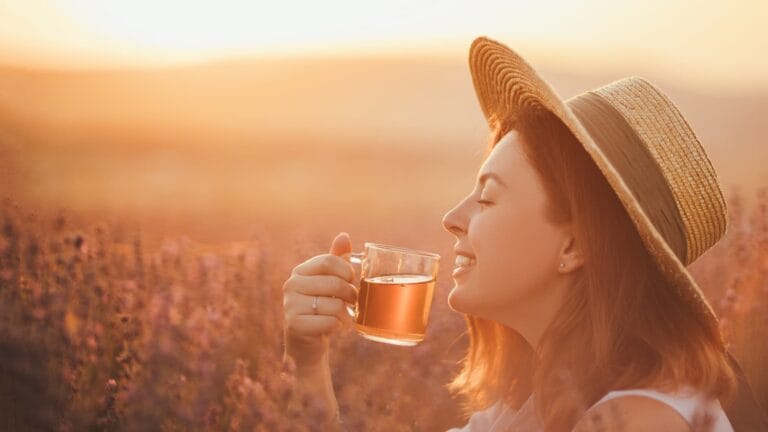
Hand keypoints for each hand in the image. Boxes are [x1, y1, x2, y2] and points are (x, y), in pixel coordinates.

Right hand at [282, 232, 357, 366]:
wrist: (306, 343)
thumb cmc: (321, 307)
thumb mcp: (328, 282)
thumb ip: (336, 260)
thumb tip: (343, 235)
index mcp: (300, 271)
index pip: (329, 261)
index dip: (347, 272)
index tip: (352, 281)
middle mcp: (291, 285)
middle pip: (335, 283)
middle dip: (351, 295)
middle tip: (352, 303)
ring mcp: (290, 305)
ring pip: (334, 305)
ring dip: (345, 314)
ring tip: (342, 317)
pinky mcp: (294, 324)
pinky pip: (329, 322)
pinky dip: (337, 327)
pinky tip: (332, 327)